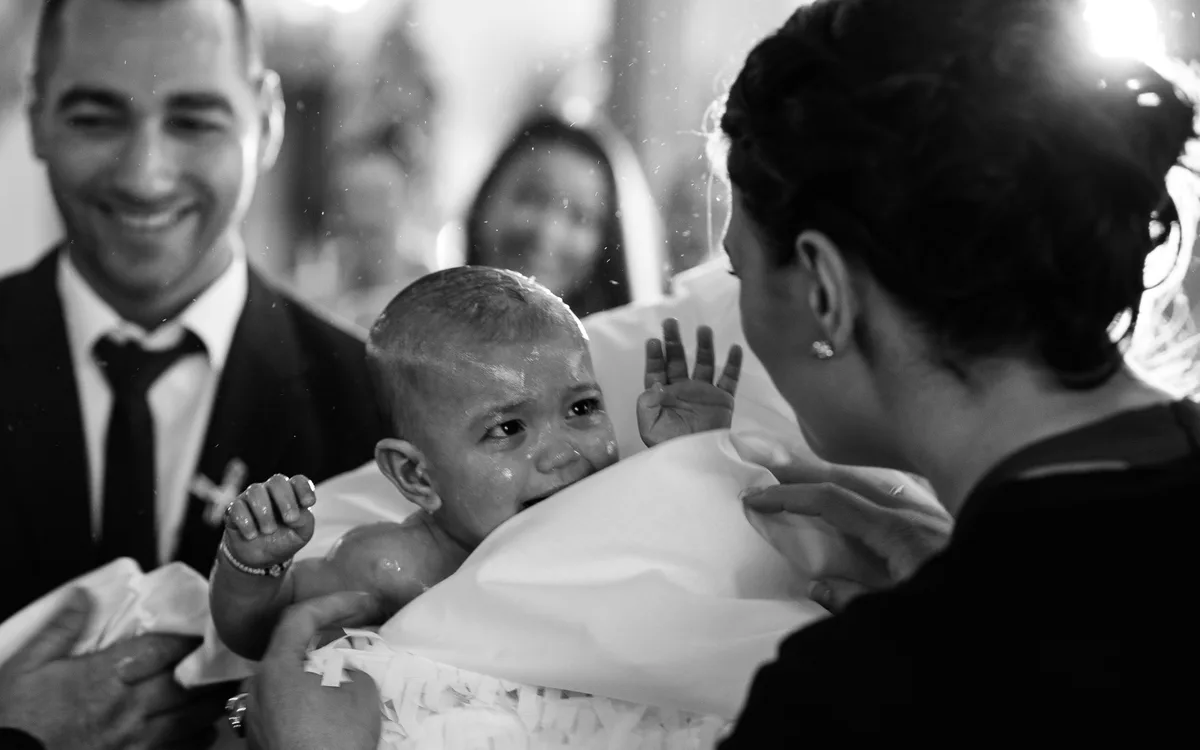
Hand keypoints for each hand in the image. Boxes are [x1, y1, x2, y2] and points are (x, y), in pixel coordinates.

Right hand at [0, 589, 225, 749]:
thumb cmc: (18, 719)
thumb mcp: (28, 665)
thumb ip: (61, 628)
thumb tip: (82, 593)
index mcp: (109, 675)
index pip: (166, 647)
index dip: (191, 637)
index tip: (206, 628)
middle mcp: (130, 706)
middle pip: (188, 682)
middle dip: (210, 668)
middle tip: (226, 657)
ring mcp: (137, 738)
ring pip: (192, 716)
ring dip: (212, 700)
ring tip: (224, 687)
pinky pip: (180, 749)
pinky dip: (198, 737)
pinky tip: (206, 728)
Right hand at [225, 474, 316, 568]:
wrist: (261, 559)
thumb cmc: (285, 540)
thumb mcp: (301, 534)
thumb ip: (304, 521)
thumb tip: (295, 515)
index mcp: (291, 494)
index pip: (298, 481)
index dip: (304, 488)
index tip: (308, 503)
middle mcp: (270, 491)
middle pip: (277, 481)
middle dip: (286, 500)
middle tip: (290, 519)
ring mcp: (251, 498)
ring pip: (255, 491)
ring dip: (265, 513)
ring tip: (269, 531)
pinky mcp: (233, 509)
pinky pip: (237, 507)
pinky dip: (246, 522)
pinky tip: (252, 535)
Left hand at [245, 592, 384, 749]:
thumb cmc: (337, 739)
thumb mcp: (361, 692)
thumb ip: (351, 669)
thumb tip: (345, 674)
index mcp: (274, 668)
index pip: (300, 617)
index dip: (334, 602)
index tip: (364, 601)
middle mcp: (255, 687)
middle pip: (290, 646)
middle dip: (327, 633)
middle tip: (359, 626)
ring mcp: (255, 715)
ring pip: (287, 676)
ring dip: (318, 665)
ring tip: (350, 662)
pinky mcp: (261, 738)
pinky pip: (286, 701)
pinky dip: (309, 691)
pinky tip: (333, 696)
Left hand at [637, 318, 742, 446]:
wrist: (697, 464)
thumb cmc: (669, 447)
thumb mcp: (649, 428)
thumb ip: (646, 405)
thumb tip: (655, 384)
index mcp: (662, 396)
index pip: (657, 370)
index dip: (655, 355)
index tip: (653, 340)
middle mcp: (682, 390)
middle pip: (677, 360)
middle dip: (674, 341)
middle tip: (671, 322)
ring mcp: (703, 393)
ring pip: (704, 364)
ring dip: (703, 346)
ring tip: (703, 329)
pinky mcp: (723, 400)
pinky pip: (729, 379)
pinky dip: (733, 364)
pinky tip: (734, 348)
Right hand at [734, 433, 951, 611]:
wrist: (1029, 612)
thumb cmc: (965, 614)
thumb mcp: (902, 616)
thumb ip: (854, 601)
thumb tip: (815, 583)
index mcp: (899, 533)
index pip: (832, 501)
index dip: (790, 497)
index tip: (755, 499)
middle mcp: (915, 514)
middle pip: (848, 478)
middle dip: (803, 468)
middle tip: (763, 458)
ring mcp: (933, 516)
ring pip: (874, 482)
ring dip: (833, 474)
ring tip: (801, 468)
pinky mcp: (947, 526)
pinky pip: (896, 495)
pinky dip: (865, 487)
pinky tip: (860, 492)